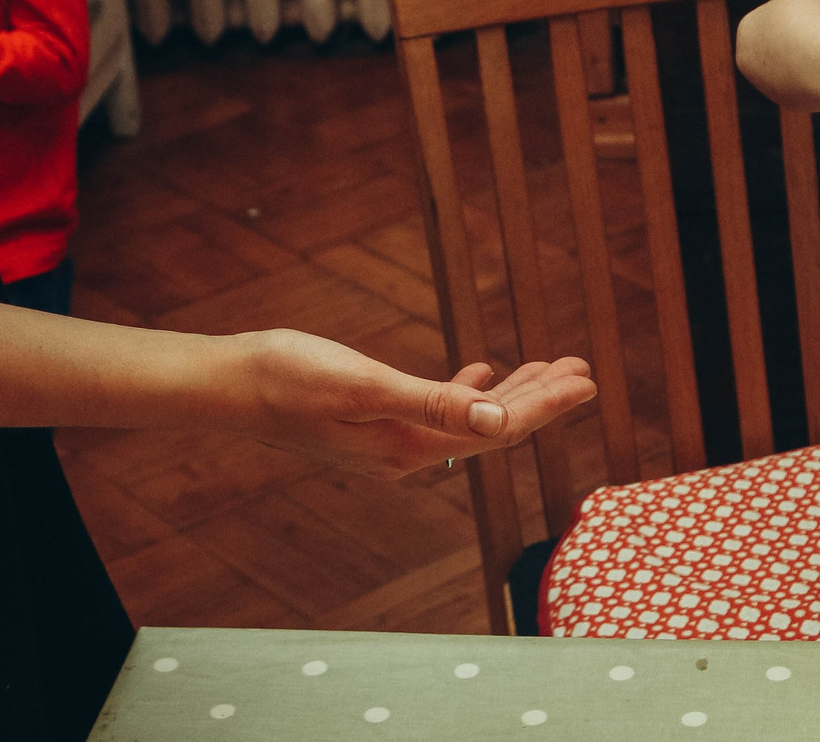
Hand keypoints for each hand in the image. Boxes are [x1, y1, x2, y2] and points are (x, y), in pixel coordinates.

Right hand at [236, 330, 596, 478]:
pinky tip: (480, 372)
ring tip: (549, 368)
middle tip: (583, 369)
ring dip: (511, 393)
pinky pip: (437, 408)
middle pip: (492, 428)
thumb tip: (498, 422)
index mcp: (410, 447)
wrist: (233, 385)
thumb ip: (433, 404)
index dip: (546, 404)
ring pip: (468, 417)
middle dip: (540, 398)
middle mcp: (407, 452)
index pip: (497, 430)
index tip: (586, 380)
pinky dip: (467, 391)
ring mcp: (389, 439)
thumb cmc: (292, 379)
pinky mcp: (373, 420)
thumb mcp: (366, 387)